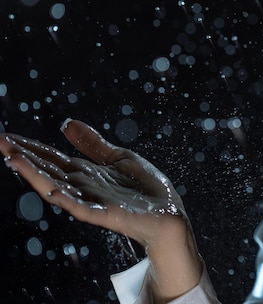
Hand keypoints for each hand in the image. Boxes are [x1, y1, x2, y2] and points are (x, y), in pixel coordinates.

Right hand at [0, 119, 202, 300]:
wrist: (170, 214)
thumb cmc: (147, 189)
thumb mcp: (119, 158)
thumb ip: (93, 144)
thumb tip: (67, 124)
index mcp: (87, 174)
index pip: (52, 159)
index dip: (31, 148)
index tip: (7, 137)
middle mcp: (85, 188)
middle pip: (48, 171)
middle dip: (24, 157)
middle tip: (0, 142)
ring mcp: (94, 202)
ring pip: (58, 188)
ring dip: (35, 175)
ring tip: (13, 159)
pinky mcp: (108, 215)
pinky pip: (83, 209)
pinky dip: (68, 200)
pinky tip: (52, 190)